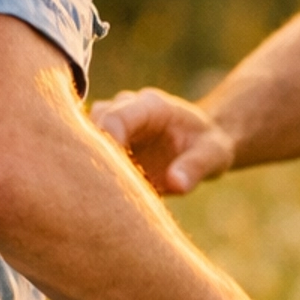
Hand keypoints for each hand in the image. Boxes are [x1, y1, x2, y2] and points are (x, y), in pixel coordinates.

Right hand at [91, 87, 234, 194]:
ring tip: (106, 193)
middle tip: (109, 189)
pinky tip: (102, 194)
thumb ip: (196, 167)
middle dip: (95, 156)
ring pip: (84, 139)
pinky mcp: (107, 144)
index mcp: (151, 106)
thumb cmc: (209, 146)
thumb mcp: (215, 155)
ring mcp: (113, 125)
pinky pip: (88, 154)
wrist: (201, 143)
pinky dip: (90, 172)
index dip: (107, 143)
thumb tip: (176, 184)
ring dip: (91, 164)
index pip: (115, 116)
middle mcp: (126, 109)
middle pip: (92, 126)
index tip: (114, 174)